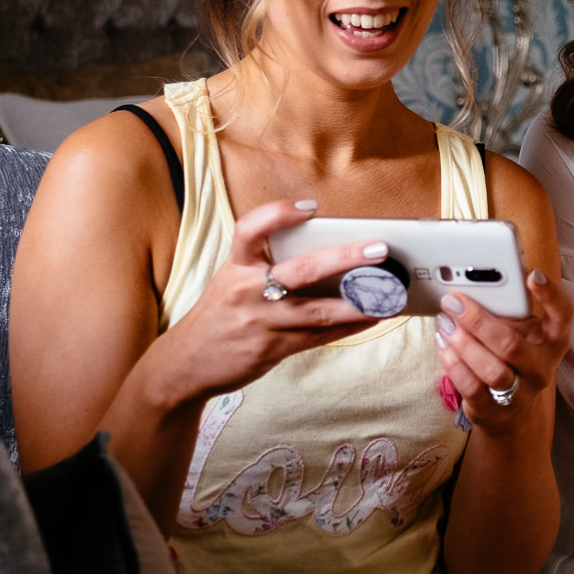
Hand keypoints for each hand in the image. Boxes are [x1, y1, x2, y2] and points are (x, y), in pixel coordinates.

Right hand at [160, 199, 384, 400]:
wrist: (183, 366)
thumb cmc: (221, 315)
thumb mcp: (232, 282)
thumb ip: (268, 267)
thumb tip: (330, 255)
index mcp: (235, 266)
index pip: (250, 229)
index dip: (279, 214)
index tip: (311, 207)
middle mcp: (246, 290)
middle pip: (301, 269)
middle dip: (344, 257)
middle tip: (378, 248)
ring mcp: (260, 321)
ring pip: (318, 310)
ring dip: (359, 302)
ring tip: (390, 293)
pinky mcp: (271, 348)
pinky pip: (319, 336)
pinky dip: (349, 326)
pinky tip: (372, 317)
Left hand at [436, 268, 572, 431]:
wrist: (511, 411)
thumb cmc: (515, 360)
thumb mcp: (523, 334)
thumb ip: (510, 312)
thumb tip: (478, 285)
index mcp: (553, 341)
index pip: (562, 315)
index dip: (551, 295)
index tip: (533, 275)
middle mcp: (541, 368)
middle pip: (512, 345)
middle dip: (479, 321)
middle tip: (455, 302)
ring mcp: (519, 392)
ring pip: (491, 369)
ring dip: (463, 343)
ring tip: (445, 322)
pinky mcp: (493, 409)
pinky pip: (471, 385)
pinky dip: (453, 363)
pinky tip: (443, 343)